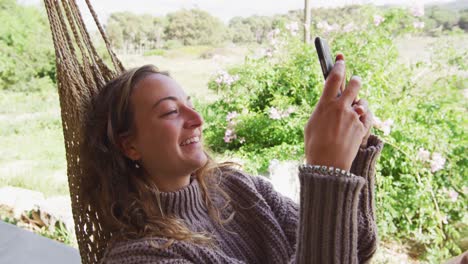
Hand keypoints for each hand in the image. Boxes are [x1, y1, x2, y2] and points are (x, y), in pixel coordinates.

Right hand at [304, 56, 371, 170]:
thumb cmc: (315, 145)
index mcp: (325, 105)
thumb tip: (331, 103)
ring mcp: (353, 117)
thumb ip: (323, 110)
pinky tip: (357, 121)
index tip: (341, 61)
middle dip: (355, 81)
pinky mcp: (362, 127)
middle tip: (355, 81)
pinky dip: (363, 117)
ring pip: (362, 102)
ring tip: (352, 113)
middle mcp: (341, 108)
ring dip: (359, 104)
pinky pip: (366, 116)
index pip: (334, 78)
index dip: (339, 67)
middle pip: (354, 84)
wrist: (327, 165)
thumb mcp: (312, 124)